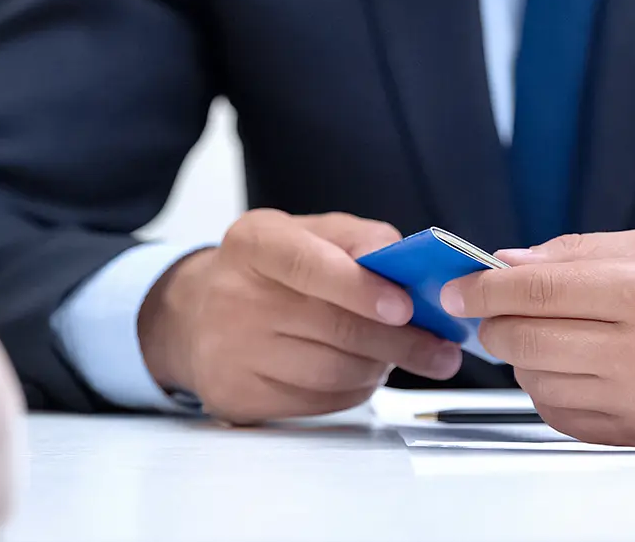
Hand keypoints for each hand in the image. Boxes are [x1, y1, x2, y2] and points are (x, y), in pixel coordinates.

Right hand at [138, 210, 464, 423]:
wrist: (193, 314)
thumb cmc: (264, 271)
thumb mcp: (303, 233)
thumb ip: (356, 238)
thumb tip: (404, 261)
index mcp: (254, 243)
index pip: (307, 264)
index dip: (360, 287)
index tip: (405, 306)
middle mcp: (235, 297)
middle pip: (333, 328)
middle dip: (401, 341)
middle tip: (442, 349)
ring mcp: (231, 352)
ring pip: (333, 371)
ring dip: (381, 367)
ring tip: (401, 356)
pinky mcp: (237, 396)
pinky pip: (318, 402)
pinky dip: (354, 390)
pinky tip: (363, 372)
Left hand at [440, 230, 634, 445]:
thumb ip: (580, 253)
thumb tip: (510, 261)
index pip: (533, 290)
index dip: (481, 288)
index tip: (457, 288)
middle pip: (525, 338)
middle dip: (496, 320)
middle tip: (494, 308)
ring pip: (537, 381)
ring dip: (522, 356)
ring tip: (540, 335)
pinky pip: (564, 419)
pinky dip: (549, 393)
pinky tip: (566, 370)